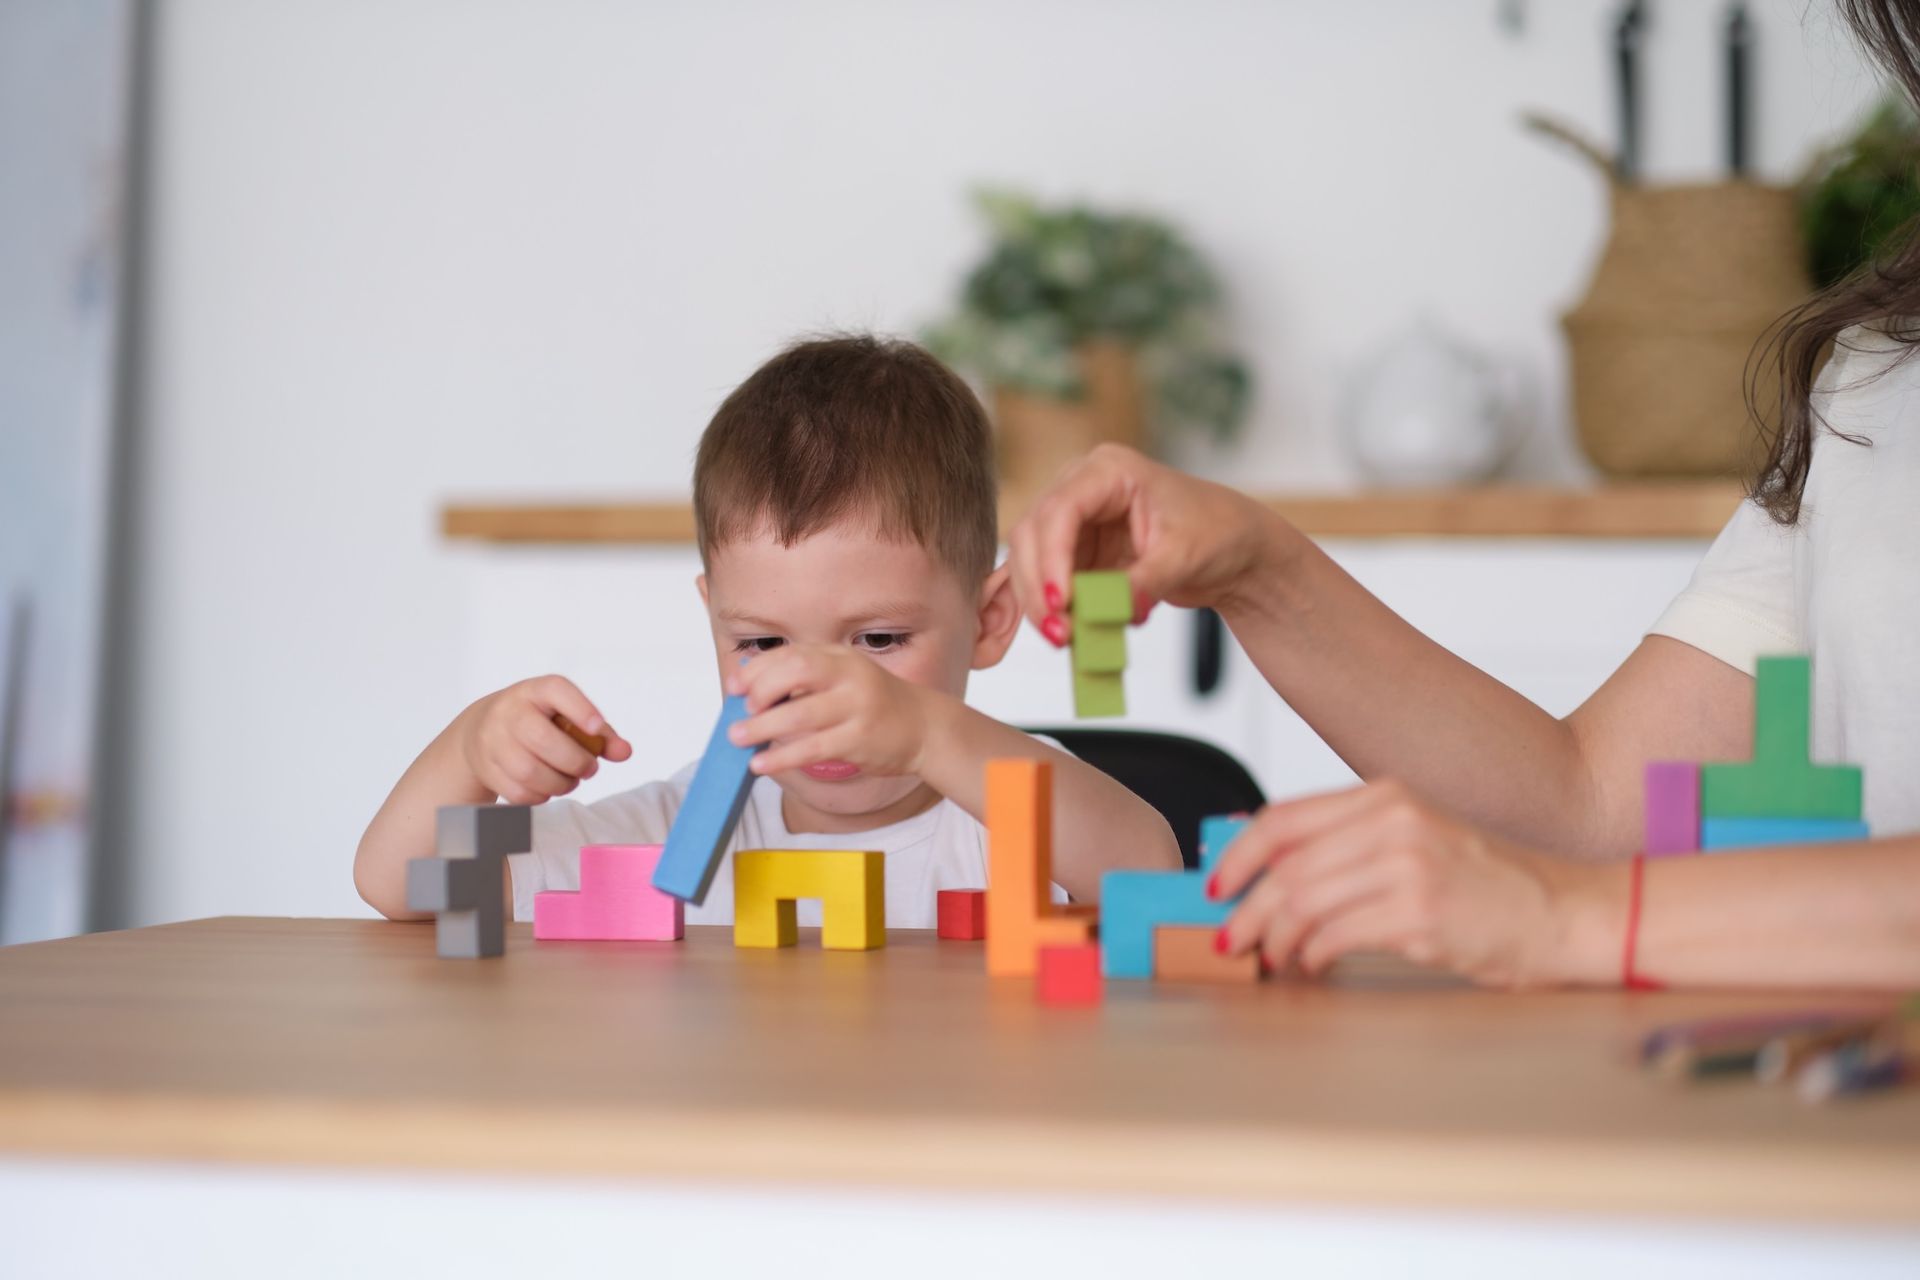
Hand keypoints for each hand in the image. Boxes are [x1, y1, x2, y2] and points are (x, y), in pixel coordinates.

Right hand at [459, 675, 632, 804]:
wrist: (479, 730)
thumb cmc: (536, 721)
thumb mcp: (564, 716)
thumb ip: (598, 733)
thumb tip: (624, 752)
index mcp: (534, 691)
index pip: (555, 690)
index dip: (579, 708)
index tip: (597, 727)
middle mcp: (509, 711)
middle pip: (543, 740)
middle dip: (575, 761)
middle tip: (589, 769)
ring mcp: (493, 740)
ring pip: (529, 772)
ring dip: (560, 784)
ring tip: (570, 781)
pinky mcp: (485, 767)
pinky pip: (518, 791)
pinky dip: (540, 796)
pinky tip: (547, 788)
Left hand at [725, 644, 935, 776]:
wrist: (925, 727)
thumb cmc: (874, 705)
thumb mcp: (845, 679)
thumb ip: (806, 681)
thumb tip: (750, 693)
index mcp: (840, 657)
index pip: (791, 654)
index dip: (757, 670)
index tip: (735, 688)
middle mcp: (849, 676)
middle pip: (796, 672)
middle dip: (760, 691)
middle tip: (742, 713)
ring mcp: (857, 707)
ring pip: (800, 714)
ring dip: (762, 727)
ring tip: (738, 739)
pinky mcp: (859, 740)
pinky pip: (813, 748)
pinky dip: (782, 756)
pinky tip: (761, 764)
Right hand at [1005, 444, 1284, 644]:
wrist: (1235, 550)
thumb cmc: (1218, 531)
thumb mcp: (1184, 556)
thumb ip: (1143, 582)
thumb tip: (1111, 611)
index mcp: (1108, 470)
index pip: (1061, 509)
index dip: (1051, 556)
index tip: (1060, 601)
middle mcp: (1082, 489)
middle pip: (1033, 533)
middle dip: (1038, 585)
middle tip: (1058, 632)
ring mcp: (1076, 523)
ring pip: (1030, 560)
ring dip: (1038, 601)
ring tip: (1063, 639)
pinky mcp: (1077, 555)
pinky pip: (1047, 581)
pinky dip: (1047, 607)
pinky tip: (1055, 632)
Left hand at [1209, 781, 1613, 987]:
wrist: (1564, 913)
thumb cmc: (1487, 886)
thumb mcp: (1415, 840)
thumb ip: (1350, 844)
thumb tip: (1271, 866)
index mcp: (1385, 797)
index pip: (1283, 818)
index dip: (1238, 854)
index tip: (1216, 886)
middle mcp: (1394, 821)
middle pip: (1286, 866)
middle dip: (1246, 909)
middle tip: (1229, 940)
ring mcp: (1408, 865)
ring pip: (1303, 902)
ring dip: (1274, 939)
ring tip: (1271, 959)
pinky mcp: (1421, 912)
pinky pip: (1337, 935)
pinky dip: (1312, 955)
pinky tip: (1313, 966)